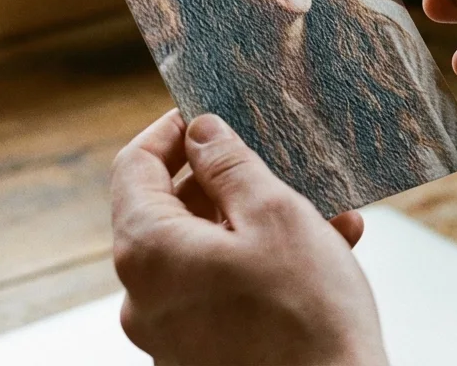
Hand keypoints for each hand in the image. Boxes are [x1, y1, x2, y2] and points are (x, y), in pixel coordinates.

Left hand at [111, 110, 387, 365]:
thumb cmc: (308, 319)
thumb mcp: (274, 216)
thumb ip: (230, 165)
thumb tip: (201, 133)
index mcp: (148, 252)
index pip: (133, 167)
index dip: (169, 132)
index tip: (205, 114)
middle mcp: (144, 297)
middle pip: (167, 212)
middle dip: (223, 180)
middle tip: (270, 159)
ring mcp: (169, 333)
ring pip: (204, 253)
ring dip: (253, 223)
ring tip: (318, 209)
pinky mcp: (200, 357)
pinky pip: (221, 293)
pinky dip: (260, 267)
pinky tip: (323, 251)